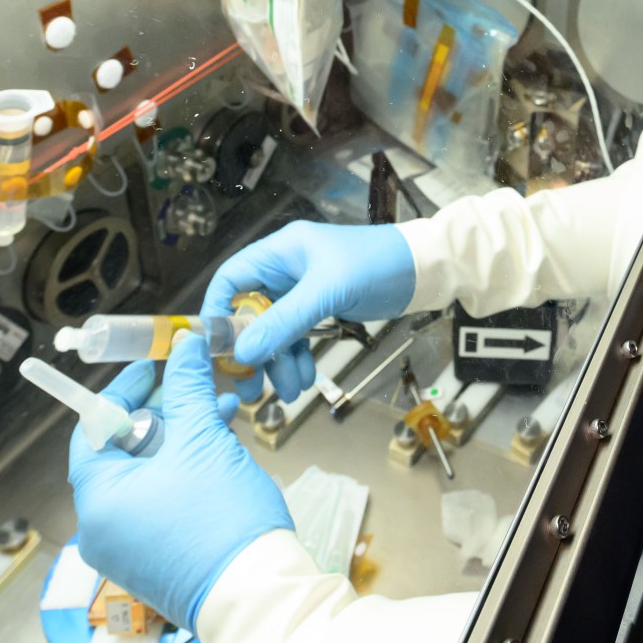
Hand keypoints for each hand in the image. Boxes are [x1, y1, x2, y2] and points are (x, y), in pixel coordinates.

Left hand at [68, 334, 291, 630]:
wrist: (258, 596)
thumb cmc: (223, 520)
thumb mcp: (204, 440)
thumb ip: (188, 388)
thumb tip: (185, 346)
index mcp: (98, 499)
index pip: (92, 428)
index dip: (123, 391)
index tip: (153, 368)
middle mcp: (101, 530)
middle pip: (121, 452)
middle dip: (163, 414)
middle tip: (192, 388)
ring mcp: (126, 551)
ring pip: (145, 477)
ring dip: (180, 441)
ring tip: (221, 415)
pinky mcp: (154, 562)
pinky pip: (158, 505)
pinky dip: (182, 474)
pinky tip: (220, 452)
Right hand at [200, 221, 415, 401]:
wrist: (424, 270)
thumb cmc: (377, 266)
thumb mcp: (327, 293)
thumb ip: (285, 321)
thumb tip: (243, 353)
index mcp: (281, 251)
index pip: (231, 279)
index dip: (218, 313)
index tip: (217, 350)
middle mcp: (287, 269)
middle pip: (251, 312)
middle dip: (252, 351)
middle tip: (250, 387)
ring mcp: (305, 289)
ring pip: (276, 330)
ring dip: (278, 362)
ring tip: (289, 391)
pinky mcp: (323, 307)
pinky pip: (298, 336)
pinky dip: (298, 358)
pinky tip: (305, 379)